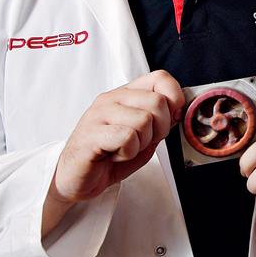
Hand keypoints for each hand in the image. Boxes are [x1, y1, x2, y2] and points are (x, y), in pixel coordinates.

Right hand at [44, 70, 184, 234]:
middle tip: (142, 142)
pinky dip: (128, 152)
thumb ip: (161, 122)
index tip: (170, 120)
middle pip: (158, 102)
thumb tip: (180, 111)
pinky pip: (127, 138)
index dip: (175, 98)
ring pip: (144, 120)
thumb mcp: (144, 137)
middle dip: (160, 129)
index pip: (160, 78)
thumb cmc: (109, 157)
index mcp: (125, 95)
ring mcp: (99, 115)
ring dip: (141, 143)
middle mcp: (111, 99)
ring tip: (124, 149)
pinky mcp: (91, 134)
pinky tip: (114, 155)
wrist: (75, 179)